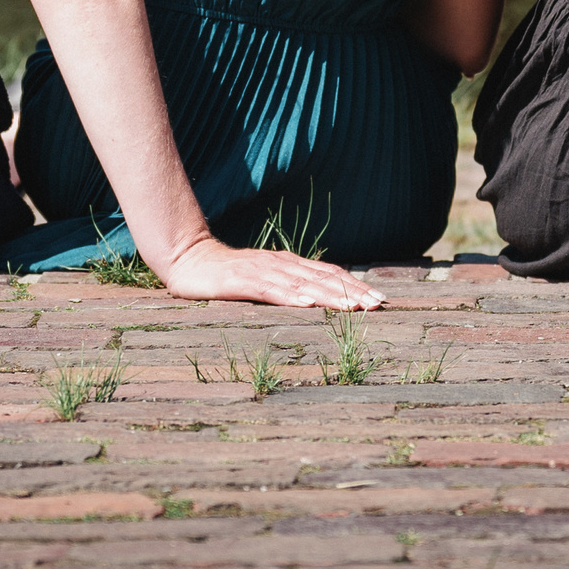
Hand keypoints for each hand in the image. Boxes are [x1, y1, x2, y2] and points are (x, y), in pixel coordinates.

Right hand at [149, 238, 385, 309]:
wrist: (189, 259)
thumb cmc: (229, 275)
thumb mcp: (265, 279)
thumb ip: (289, 285)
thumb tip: (321, 298)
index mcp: (289, 264)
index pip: (329, 274)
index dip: (355, 286)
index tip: (379, 300)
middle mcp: (280, 264)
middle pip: (323, 278)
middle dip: (352, 293)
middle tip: (377, 306)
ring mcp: (261, 271)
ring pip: (302, 284)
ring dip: (330, 297)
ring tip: (353, 309)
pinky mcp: (240, 281)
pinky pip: (269, 290)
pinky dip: (290, 297)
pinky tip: (307, 304)